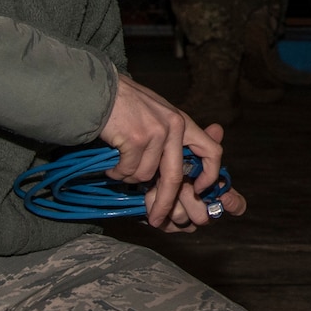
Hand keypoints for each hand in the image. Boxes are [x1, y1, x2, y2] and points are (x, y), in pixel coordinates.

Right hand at [97, 73, 234, 231]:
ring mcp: (156, 132)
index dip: (210, 175)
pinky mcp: (135, 139)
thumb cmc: (125, 106)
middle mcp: (174, 126)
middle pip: (175, 177)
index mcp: (182, 122)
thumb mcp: (157, 115)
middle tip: (156, 220)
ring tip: (119, 165)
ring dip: (129, 177)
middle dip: (164, 203)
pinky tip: (111, 163)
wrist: (97, 91)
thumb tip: (182, 174)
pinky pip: (128, 171)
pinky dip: (117, 173)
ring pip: (146, 176)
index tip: (199, 190)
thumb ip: (172, 138)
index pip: (212, 151)